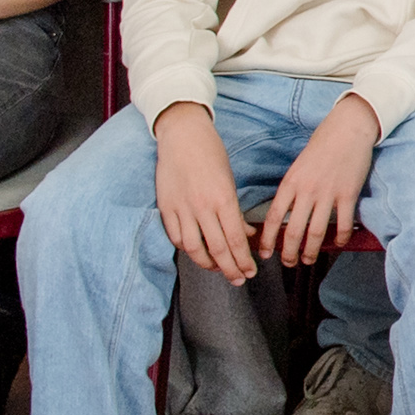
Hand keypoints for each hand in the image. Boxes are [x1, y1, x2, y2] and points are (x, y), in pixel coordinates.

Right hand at [151, 102, 254, 283]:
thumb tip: (246, 235)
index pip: (235, 240)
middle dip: (230, 269)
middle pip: (217, 249)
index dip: (242, 260)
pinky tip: (196, 252)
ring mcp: (181, 208)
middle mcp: (201, 207)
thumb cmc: (211, 155)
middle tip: (238, 279)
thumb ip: (236, 211)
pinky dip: (186, 249)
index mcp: (223, 199)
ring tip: (217, 269)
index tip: (250, 272)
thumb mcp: (230, 181)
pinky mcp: (165, 207)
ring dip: (207, 264)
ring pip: (193, 248)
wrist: (182, 135)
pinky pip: (175, 236)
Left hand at [257, 94, 381, 269]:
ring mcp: (328, 193)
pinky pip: (343, 223)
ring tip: (309, 260)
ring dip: (311, 251)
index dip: (268, 240)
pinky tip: (338, 244)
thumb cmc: (322, 146)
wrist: (347, 129)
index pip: (274, 218)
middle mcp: (307, 191)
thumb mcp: (297, 167)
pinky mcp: (348, 194)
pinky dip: (341, 238)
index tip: (265, 254)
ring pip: (316, 232)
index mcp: (290, 183)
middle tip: (288, 263)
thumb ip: (291, 190)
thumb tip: (285, 214)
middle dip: (289, 252)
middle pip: (294, 231)